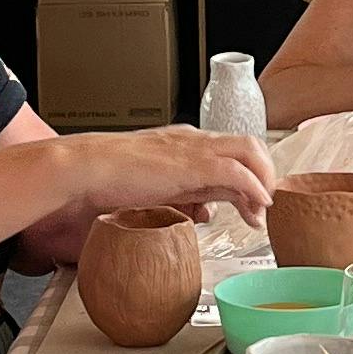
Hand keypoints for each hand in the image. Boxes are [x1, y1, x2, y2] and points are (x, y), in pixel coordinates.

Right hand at [77, 128, 274, 229]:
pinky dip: (253, 186)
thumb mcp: (157, 188)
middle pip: (249, 146)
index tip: (254, 205)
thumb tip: (207, 212)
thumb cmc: (110, 178)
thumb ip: (184, 196)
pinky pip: (236, 170)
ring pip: (250, 151)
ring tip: (263, 208)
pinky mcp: (192, 163)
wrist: (88, 168)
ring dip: (264, 179)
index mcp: (186, 144)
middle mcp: (196, 141)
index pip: (232, 153)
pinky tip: (258, 205)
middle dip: (265, 175)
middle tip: (264, 207)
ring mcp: (195, 149)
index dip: (250, 177)